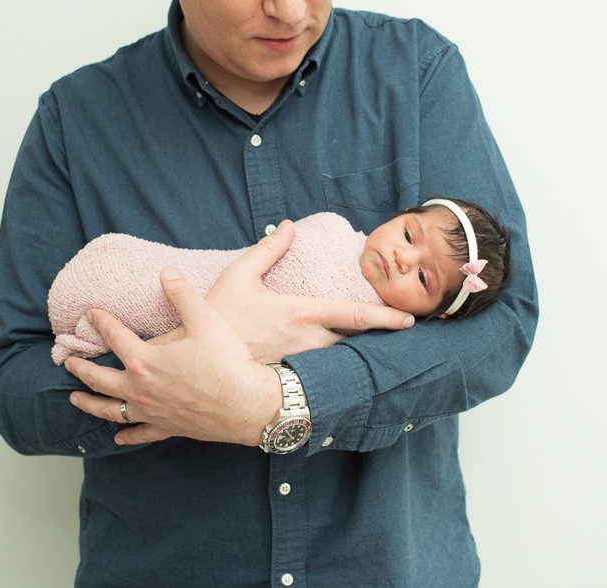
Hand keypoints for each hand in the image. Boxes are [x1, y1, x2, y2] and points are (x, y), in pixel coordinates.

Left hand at [64, 267, 281, 446]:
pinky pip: (140, 434)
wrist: (247, 405)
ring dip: (89, 403)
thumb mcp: (206, 320)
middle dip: (81, 368)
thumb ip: (182, 295)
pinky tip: (118, 436)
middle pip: (100, 379)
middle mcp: (141, 389)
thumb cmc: (227, 363)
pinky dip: (127, 435)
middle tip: (68, 361)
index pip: (115, 336)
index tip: (91, 313)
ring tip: (74, 398)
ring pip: (110, 410)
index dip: (101, 322)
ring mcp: (152, 412)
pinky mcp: (167, 428)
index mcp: (145, 361)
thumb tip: (167, 272)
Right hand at [206, 219, 414, 362]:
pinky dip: (335, 371)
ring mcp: (301, 365)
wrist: (198, 363)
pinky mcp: (289, 381)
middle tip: (397, 337)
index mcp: (302, 313)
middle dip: (376, 340)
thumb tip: (289, 226)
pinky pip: (321, 375)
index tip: (409, 320)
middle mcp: (309, 342)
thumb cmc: (218, 318)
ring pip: (339, 360)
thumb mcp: (239, 275)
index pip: (355, 315)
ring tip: (374, 352)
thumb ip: (268, 249)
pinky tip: (340, 372)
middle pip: (355, 342)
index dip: (386, 317)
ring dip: (356, 355)